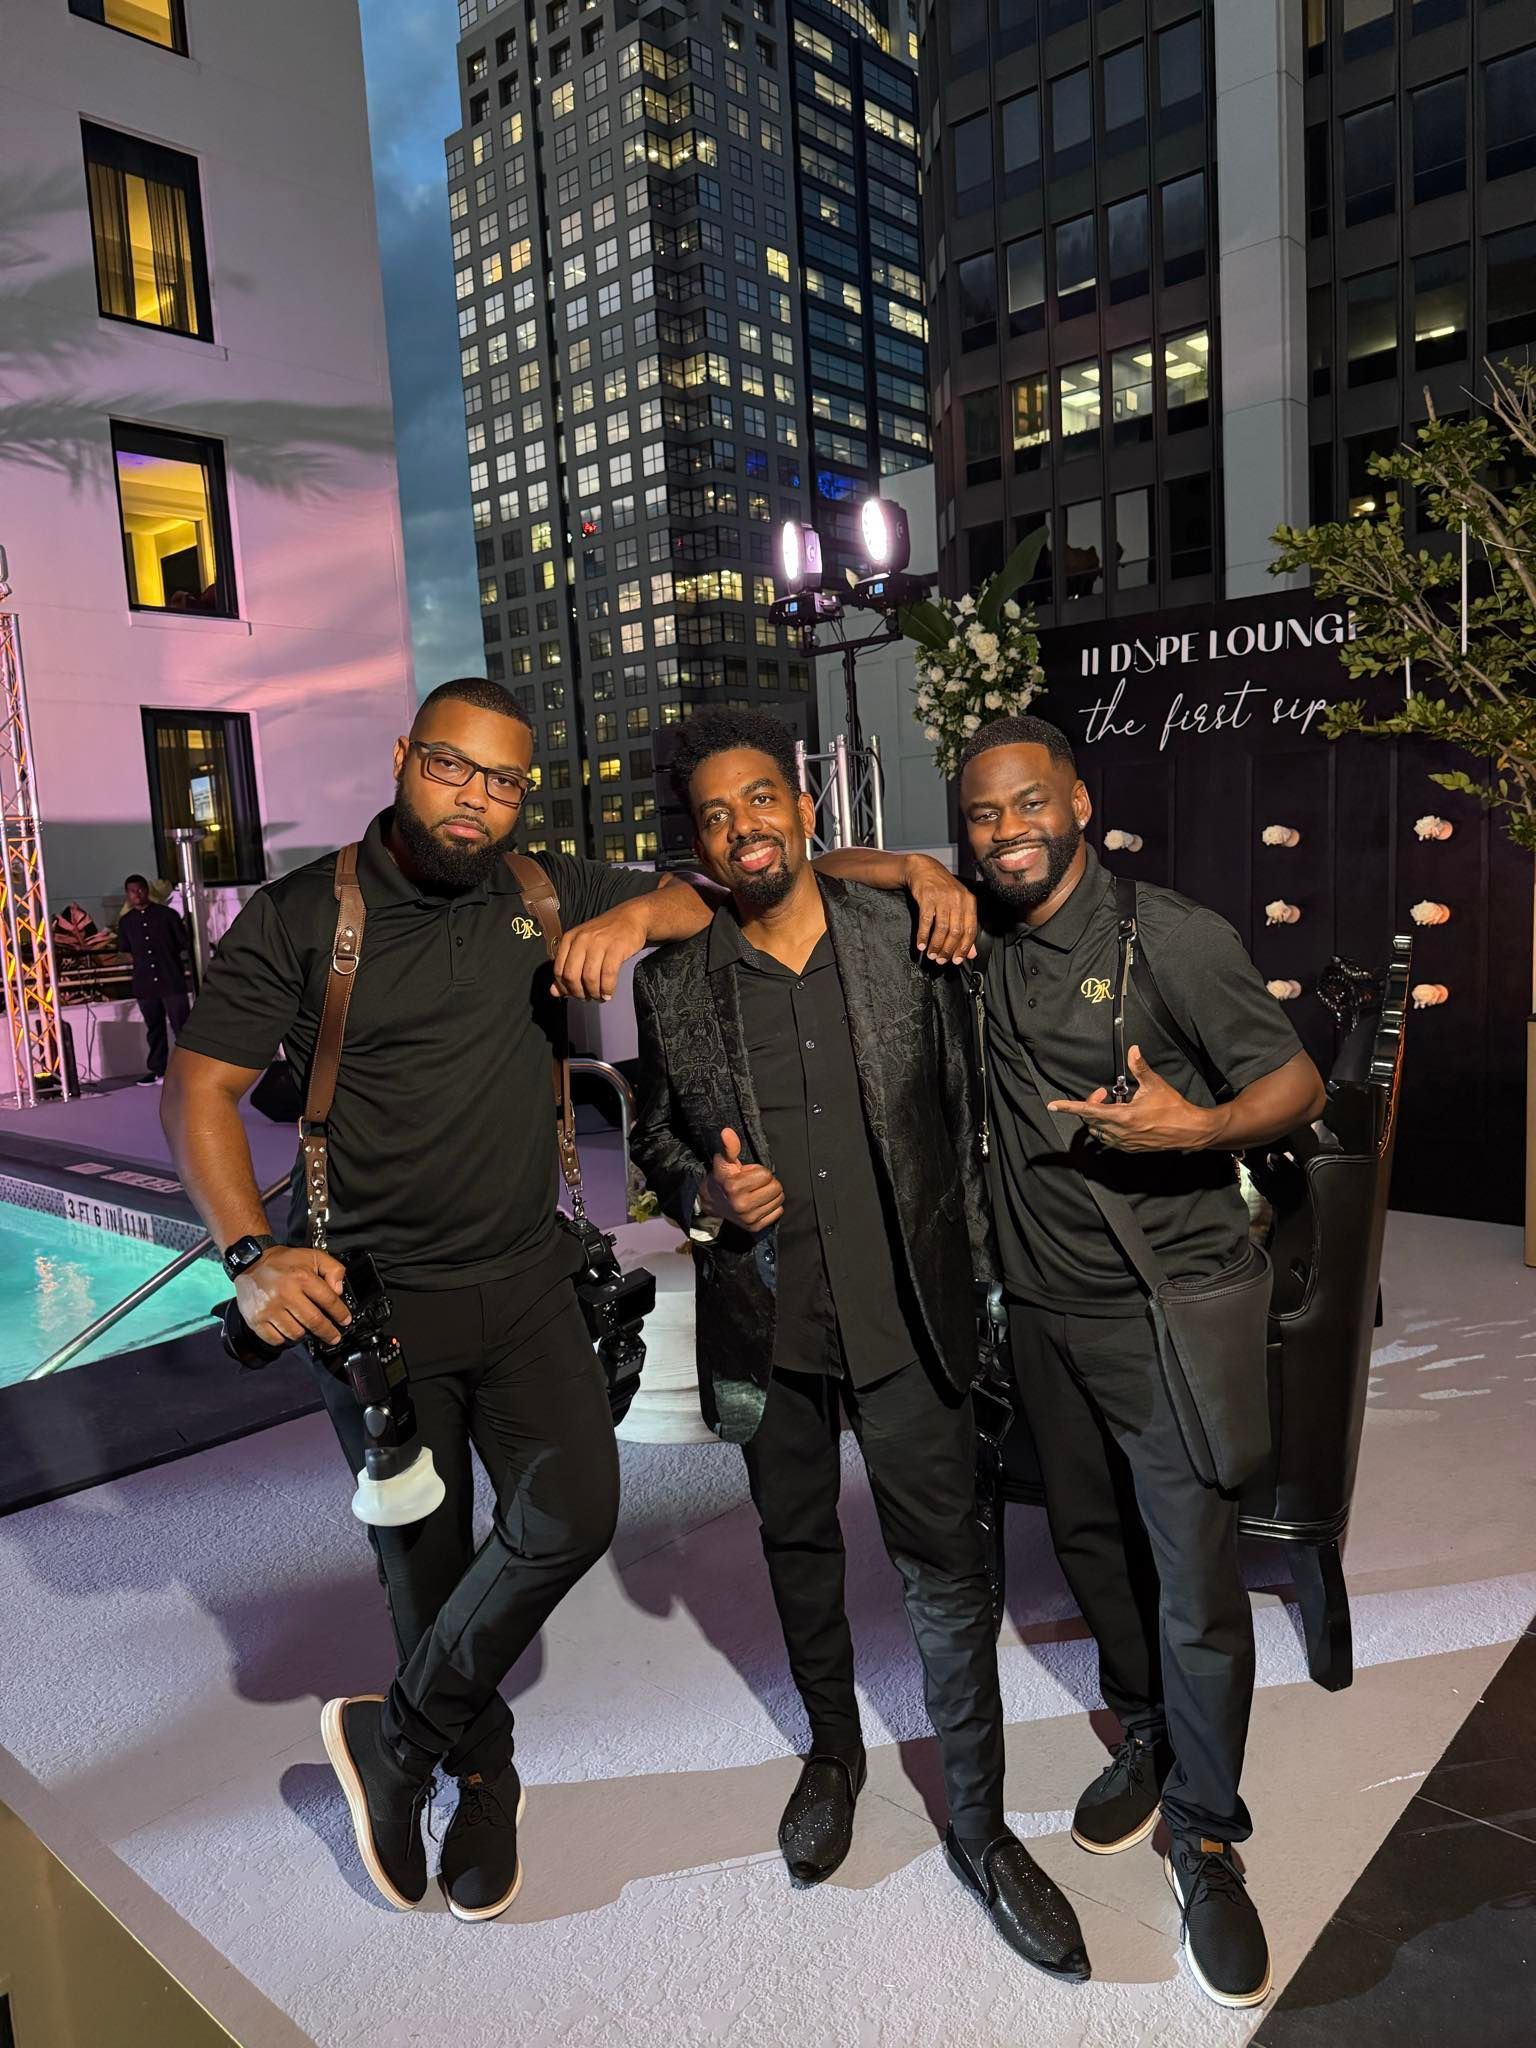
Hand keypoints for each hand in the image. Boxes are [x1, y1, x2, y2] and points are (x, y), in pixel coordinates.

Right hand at [234, 1245, 350, 1346]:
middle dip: (328, 1332)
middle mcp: (286, 1294)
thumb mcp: (312, 1256)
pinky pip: (276, 1339)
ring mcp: (269, 1309)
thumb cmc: (282, 1261)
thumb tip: (338, 1291)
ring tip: (306, 1327)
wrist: (249, 1262)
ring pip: (296, 1333)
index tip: (345, 1320)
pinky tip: (287, 1329)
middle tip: (334, 1337)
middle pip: (314, 1321)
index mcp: (301, 1278)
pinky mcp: (256, 1319)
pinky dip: (284, 1338)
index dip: (340, 1313)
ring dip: (304, 1334)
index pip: (328, 1301)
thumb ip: (333, 1269)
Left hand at [552, 902, 647, 1001]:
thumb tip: (554, 992)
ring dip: (594, 992)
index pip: (559, 970)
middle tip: (587, 998)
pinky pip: (608, 974)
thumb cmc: (606, 933)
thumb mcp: (582, 946)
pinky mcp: (616, 947)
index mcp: (569, 939)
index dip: (565, 988)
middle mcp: (581, 939)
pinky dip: (608, 988)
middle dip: (578, 993)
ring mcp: (599, 943)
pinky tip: (609, 993)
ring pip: (589, 977)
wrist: (631, 917)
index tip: (573, 995)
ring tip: (600, 996)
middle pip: (572, 975)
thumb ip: (567, 967)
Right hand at [701, 1125, 784, 1232]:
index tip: (747, 1174)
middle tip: (753, 1184)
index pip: (766, 1175)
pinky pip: (778, 1212)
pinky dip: (772, 1206)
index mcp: (734, 1186)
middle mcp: (741, 1205)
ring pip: (779, 1200)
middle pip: (776, 1188)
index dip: (758, 1171)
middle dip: (767, 1182)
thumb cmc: (723, 1179)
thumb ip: (730, 1146)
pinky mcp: (755, 1227)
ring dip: (770, 1194)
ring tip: (756, 1192)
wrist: (712, 1202)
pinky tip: (759, 1203)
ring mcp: (749, 1218)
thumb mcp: (724, 1161)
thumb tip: (727, 1131)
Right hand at [905, 854, 976, 963]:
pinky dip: (923, 935)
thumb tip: (971, 952)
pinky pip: (926, 921)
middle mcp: (958, 899)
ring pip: (942, 928)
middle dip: (948, 950)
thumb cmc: (942, 888)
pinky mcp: (927, 897)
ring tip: (931, 955)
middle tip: (941, 960)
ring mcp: (942, 897)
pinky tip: (921, 944)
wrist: (923, 869)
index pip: (970, 930)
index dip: (964, 948)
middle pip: (956, 931)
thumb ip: (965, 928)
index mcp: (969, 901)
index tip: (957, 960)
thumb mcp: (957, 905)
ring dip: (935, 945)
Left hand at [1048, 1045, 1221, 1153]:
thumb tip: (1133, 1050)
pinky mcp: (1130, 1148)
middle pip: (1090, 1120)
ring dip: (1098, 1117)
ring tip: (1113, 1105)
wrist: (1190, 1131)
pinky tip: (1120, 1117)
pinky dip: (1107, 1127)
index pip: (1087, 1110)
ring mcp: (1124, 1143)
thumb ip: (1139, 1068)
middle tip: (1104, 1092)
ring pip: (1098, 1131)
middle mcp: (1119, 1132)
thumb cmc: (1173, 1108)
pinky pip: (1109, 1140)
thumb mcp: (1155, 1085)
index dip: (1068, 1107)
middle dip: (1090, 1105)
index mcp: (1122, 1116)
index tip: (1053, 1106)